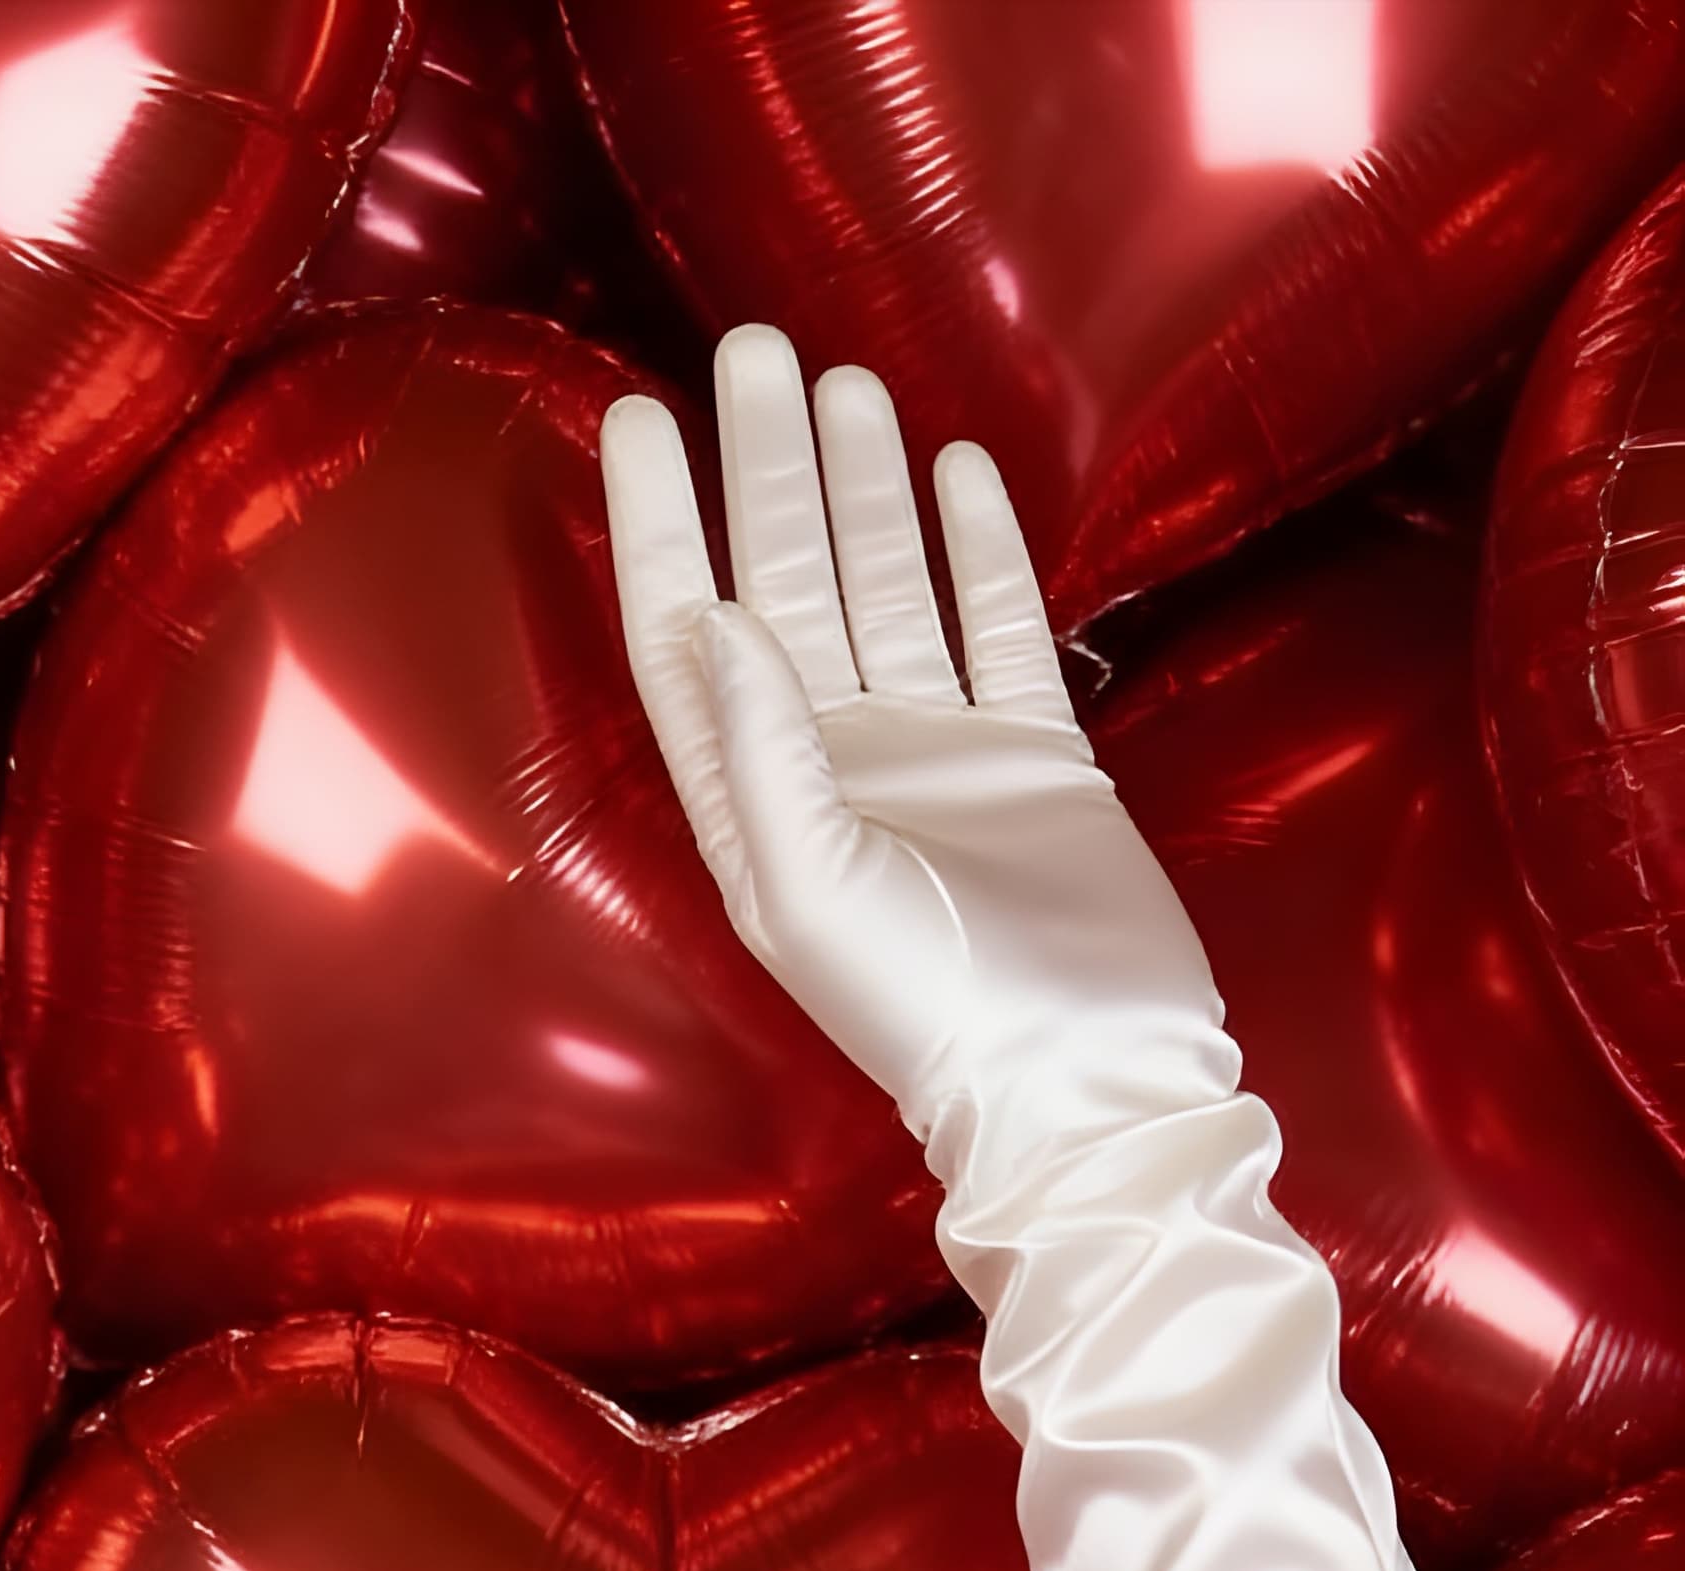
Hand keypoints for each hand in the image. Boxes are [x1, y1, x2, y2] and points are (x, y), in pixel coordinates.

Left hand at [597, 325, 1232, 1162]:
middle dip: (764, 468)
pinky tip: (956, 468)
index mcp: (759, 804)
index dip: (660, 528)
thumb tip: (715, 610)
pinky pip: (997, 627)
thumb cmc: (930, 1005)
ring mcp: (934, 755)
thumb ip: (759, 746)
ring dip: (860, 486)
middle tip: (753, 346)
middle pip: (785, 585)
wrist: (1084, 1070)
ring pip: (886, 586)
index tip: (639, 416)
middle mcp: (835, 766)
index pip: (689, 637)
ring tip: (840, 380)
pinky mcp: (1031, 757)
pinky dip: (977, 549)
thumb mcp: (812, 884)